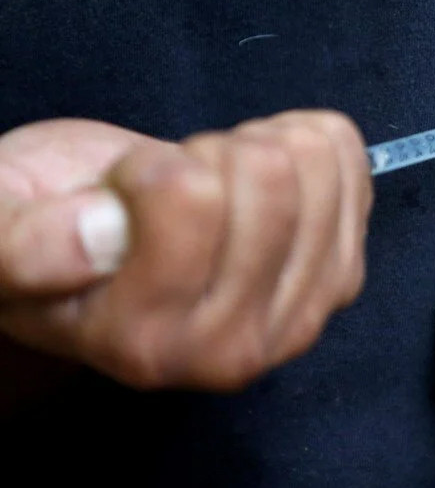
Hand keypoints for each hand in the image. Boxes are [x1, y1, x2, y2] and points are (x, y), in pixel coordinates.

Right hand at [0, 112, 371, 390]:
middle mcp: (235, 348)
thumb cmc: (50, 232)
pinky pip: (348, 157)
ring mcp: (304, 314)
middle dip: (206, 155)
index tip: (126, 195)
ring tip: (215, 182)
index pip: (190, 196)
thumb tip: (94, 236)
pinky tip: (260, 173)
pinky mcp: (343, 273)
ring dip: (255, 147)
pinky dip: (300, 139)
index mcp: (144, 343)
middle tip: (176, 187)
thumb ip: (19, 246)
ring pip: (314, 163)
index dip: (148, 168)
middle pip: (267, 176)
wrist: (115, 254)